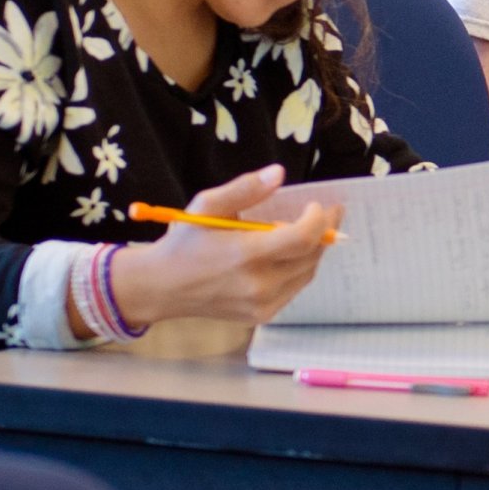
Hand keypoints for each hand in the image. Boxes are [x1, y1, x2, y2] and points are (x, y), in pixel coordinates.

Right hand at [108, 165, 341, 327]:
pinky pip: (294, 288)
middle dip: (324, 231)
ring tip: (310, 230)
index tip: (317, 205)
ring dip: (314, 250)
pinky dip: (300, 269)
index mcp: (245, 254)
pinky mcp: (261, 316)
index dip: (319, 220)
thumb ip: (245, 189)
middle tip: (327, 212)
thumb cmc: (185, 242)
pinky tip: (291, 253)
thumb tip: (279, 173)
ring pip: (307, 273)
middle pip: (311, 255)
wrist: (161, 287)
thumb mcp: (208, 205)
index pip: (303, 238)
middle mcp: (257, 284)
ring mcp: (261, 304)